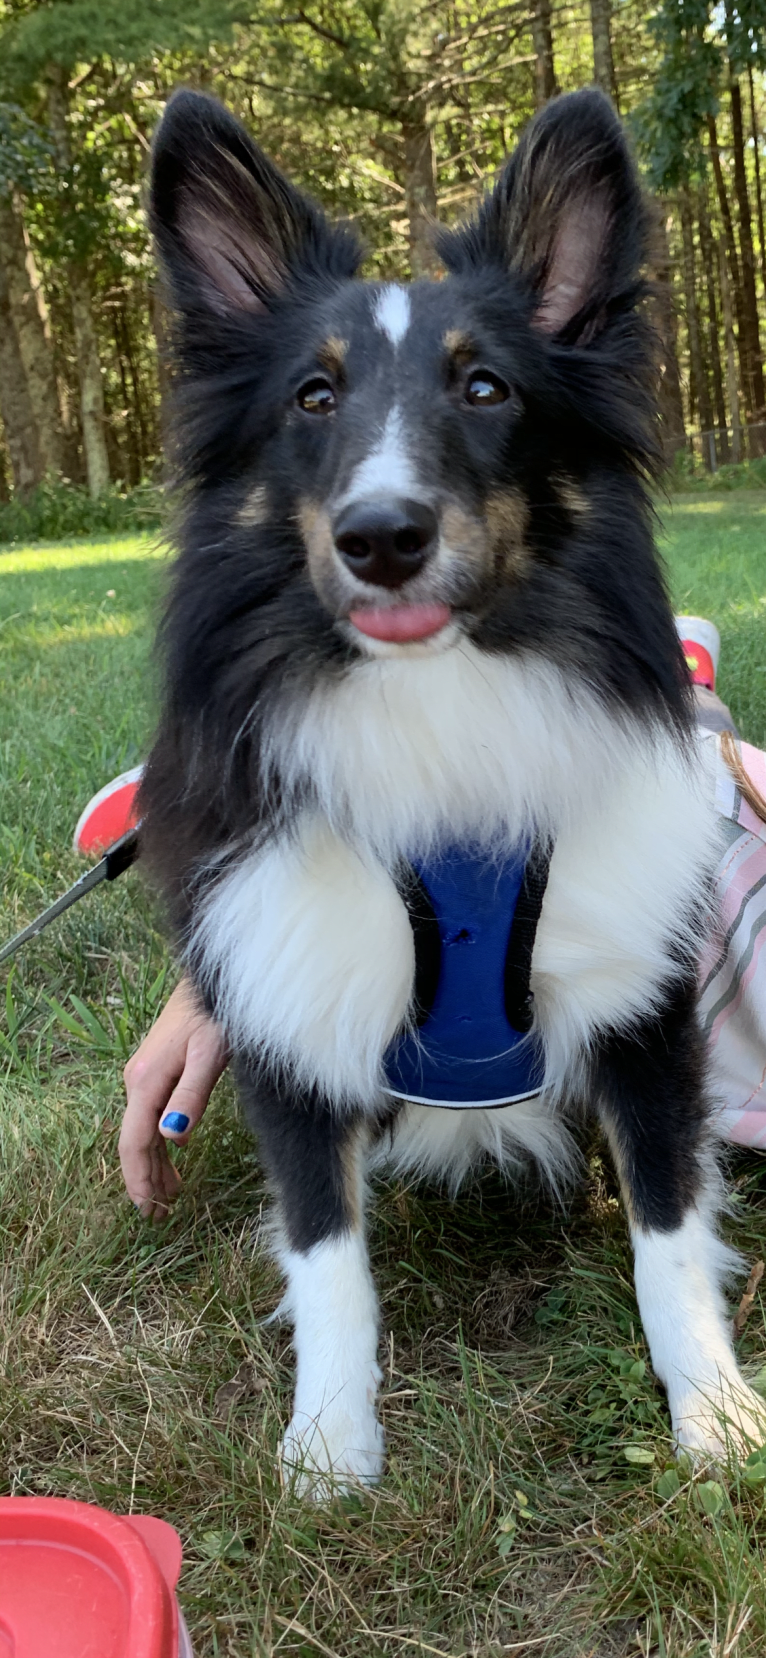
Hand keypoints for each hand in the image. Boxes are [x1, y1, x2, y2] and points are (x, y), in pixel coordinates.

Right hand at [120, 978, 227, 1219]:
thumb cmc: (215, 1015)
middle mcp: (138, 1079)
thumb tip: (172, 1138)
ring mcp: (145, 1074)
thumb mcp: (210, 1056)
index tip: (147, 1211)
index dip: (139, 1179)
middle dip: (145, 1179)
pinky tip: (174, 1157)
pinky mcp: (158, 1069)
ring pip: (144, 1129)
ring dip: (154, 1164)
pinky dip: (160, 1142)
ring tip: (169, 1195)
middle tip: (160, 1215)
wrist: (211, 979)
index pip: (135, 1142)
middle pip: (135, 1140)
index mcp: (146, 1081)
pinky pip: (152, 1115)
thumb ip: (192, 1095)